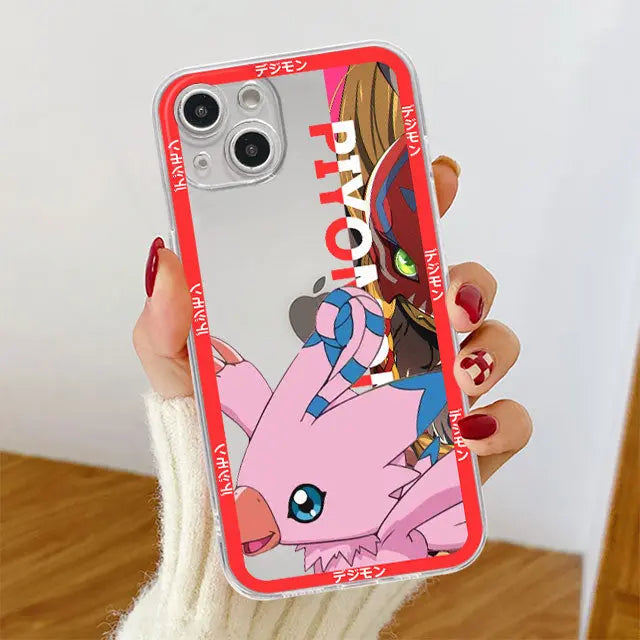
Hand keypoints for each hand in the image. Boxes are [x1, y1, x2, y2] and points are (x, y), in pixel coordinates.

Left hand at [133, 155, 530, 482]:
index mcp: (338, 314)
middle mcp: (393, 344)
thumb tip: (169, 258)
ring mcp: (431, 394)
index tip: (414, 164)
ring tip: (446, 351)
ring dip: (481, 336)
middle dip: (456, 263)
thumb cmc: (226, 455)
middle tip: (432, 272)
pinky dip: (500, 419)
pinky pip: (506, 423)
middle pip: (451, 279)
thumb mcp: (185, 382)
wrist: (257, 545)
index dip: (407, 194)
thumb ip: (171, 322)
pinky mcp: (455, 452)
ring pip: (489, 340)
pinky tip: (463, 425)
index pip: (384, 241)